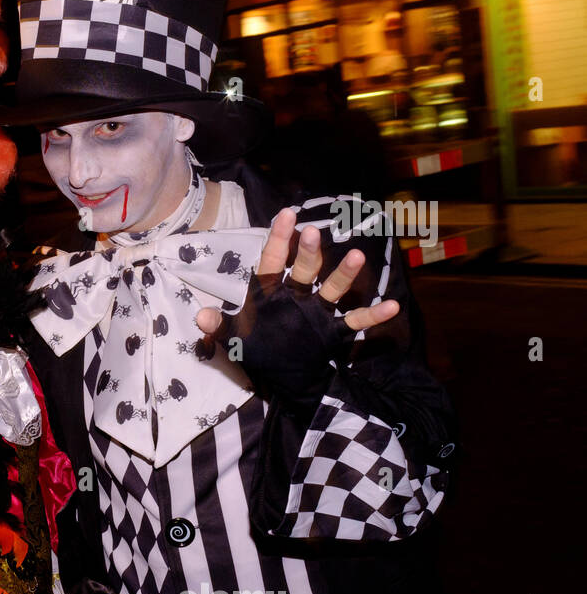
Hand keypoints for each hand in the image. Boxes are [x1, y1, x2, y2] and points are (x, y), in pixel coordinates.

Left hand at [195, 206, 399, 338]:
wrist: (286, 378)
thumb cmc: (260, 351)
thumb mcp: (236, 340)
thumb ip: (220, 327)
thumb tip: (201, 315)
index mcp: (270, 294)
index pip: (272, 261)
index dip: (278, 239)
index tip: (285, 214)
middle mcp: (296, 296)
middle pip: (303, 270)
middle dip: (307, 253)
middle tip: (312, 232)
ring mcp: (317, 312)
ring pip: (331, 289)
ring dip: (343, 274)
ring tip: (358, 256)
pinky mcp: (332, 332)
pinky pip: (354, 322)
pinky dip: (371, 315)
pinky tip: (392, 306)